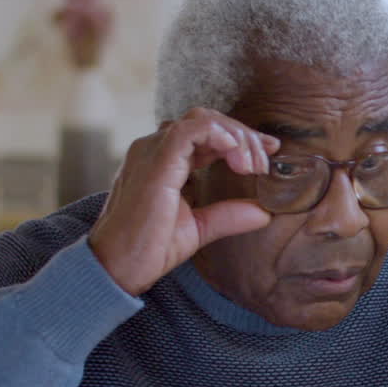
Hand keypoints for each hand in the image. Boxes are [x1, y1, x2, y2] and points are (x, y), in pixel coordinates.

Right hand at [89, 106, 279, 295]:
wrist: (118, 266)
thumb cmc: (149, 247)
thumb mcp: (200, 227)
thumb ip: (229, 215)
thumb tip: (264, 213)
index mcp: (164, 160)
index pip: (207, 133)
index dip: (241, 137)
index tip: (269, 152)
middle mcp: (155, 149)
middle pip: (208, 120)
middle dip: (243, 135)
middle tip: (264, 161)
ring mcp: (152, 151)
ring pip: (203, 120)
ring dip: (237, 137)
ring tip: (253, 165)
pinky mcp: (155, 162)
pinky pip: (191, 130)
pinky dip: (220, 135)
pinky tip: (237, 155)